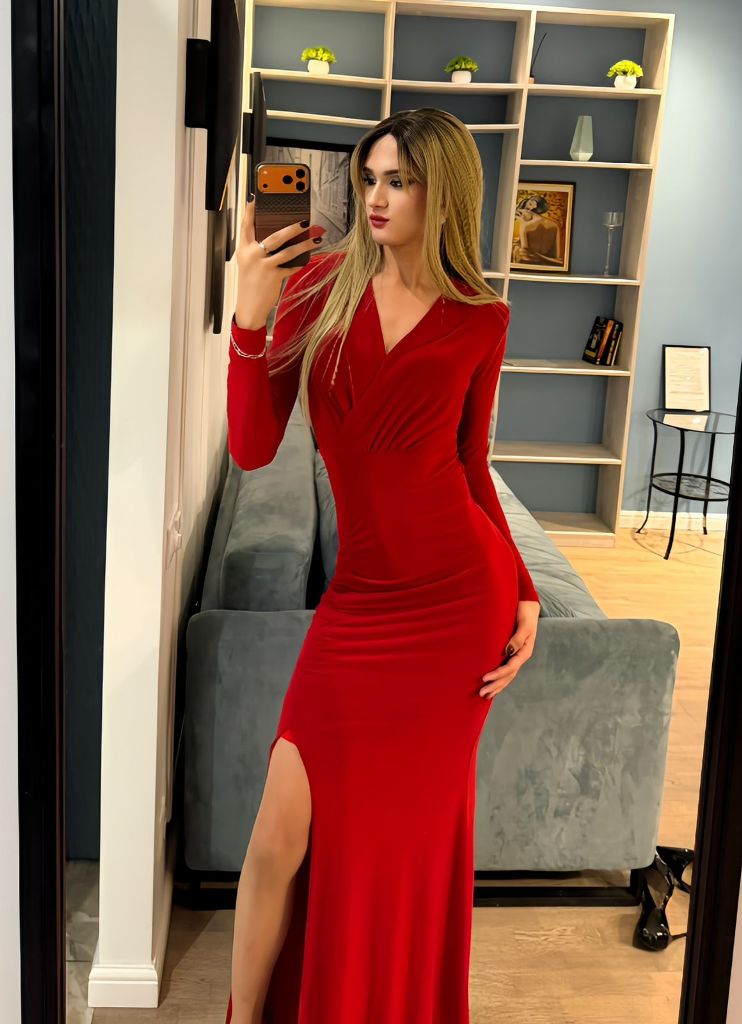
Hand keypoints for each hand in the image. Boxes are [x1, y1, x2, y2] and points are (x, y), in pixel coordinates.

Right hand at [234, 196, 325, 327]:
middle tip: (305, 221)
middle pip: (275, 236)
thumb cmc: (250, 284)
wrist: (249, 307)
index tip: (257, 199)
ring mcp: (263, 265)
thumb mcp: (248, 264)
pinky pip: (290, 267)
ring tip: (315, 239)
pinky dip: (298, 264)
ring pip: (288, 251)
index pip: (246, 225)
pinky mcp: (273, 276)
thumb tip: (277, 238)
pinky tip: (306, 261)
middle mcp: (252, 254)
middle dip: (292, 228)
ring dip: (304, 244)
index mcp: (243, 249)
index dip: (251, 211)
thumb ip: (257, 250)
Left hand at [479, 600, 538, 698]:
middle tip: (481, 694)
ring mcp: (517, 656)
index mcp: (525, 651)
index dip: (497, 674)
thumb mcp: (524, 625)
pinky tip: (493, 685)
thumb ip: (517, 638)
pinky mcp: (513, 653)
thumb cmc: (525, 613)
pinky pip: (507, 670)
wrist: (528, 606)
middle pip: (508, 676)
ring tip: (485, 695)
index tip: (484, 678)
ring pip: (508, 676)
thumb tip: (508, 651)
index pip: (510, 667)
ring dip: (497, 686)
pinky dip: (500, 679)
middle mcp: (521, 656)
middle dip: (495, 686)